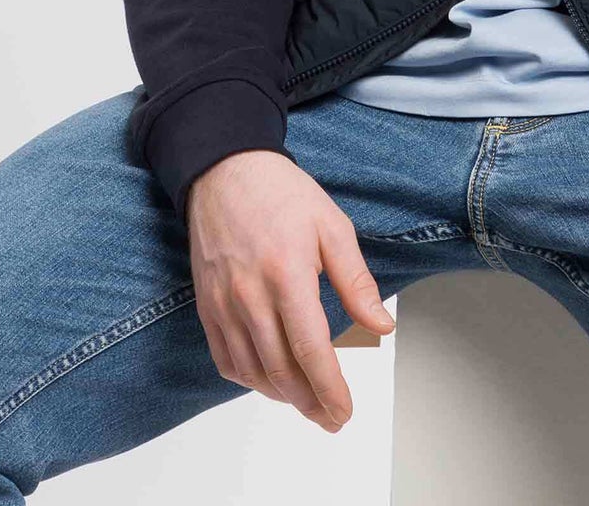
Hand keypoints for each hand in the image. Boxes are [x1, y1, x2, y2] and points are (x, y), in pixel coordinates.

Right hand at [184, 150, 395, 432]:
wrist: (224, 171)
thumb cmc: (281, 194)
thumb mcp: (331, 226)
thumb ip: (355, 281)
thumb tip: (381, 325)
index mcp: (287, 274)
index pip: (311, 350)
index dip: (330, 389)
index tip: (345, 410)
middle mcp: (251, 296)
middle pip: (282, 371)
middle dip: (311, 404)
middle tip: (333, 418)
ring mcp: (224, 304)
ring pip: (253, 372)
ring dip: (283, 397)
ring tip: (309, 403)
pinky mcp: (207, 307)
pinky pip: (227, 360)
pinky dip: (250, 381)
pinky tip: (271, 381)